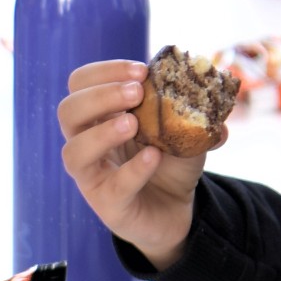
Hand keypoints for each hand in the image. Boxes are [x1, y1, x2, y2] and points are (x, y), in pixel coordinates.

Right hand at [56, 59, 205, 271]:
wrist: (175, 209)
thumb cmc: (167, 162)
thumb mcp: (181, 128)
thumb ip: (193, 110)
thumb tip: (212, 99)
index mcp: (97, 117)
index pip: (80, 84)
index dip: (104, 72)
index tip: (140, 71)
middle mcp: (85, 144)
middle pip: (68, 112)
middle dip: (100, 96)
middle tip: (136, 92)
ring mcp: (92, 177)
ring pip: (74, 152)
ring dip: (103, 132)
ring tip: (133, 123)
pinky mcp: (108, 206)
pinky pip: (113, 187)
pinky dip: (134, 169)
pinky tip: (154, 156)